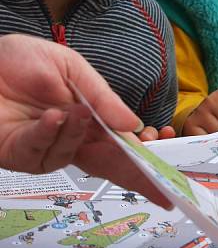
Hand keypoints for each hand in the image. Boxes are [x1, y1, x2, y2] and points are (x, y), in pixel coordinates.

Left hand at [0, 34, 170, 206]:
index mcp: (89, 117)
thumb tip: (133, 124)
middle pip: (111, 165)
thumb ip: (102, 97)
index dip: (145, 157)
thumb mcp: (71, 67)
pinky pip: (43, 153)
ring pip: (77, 156)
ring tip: (75, 110)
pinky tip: (52, 116)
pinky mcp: (22, 155)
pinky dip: (50, 134)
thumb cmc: (20, 62)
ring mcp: (48, 149)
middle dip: (136, 175)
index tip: (167, 167)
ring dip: (79, 134)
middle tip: (159, 185)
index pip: (123, 144)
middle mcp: (72, 137)